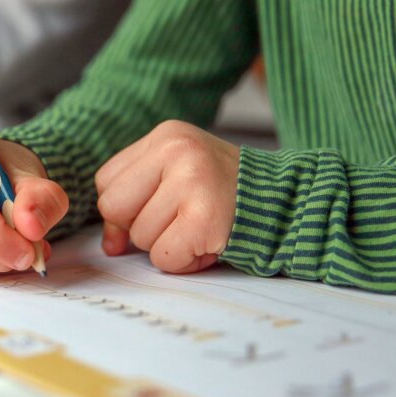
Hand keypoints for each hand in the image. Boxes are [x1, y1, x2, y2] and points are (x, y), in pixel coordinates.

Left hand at [95, 120, 238, 273]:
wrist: (290, 203)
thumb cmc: (225, 194)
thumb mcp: (177, 178)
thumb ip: (135, 201)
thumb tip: (110, 245)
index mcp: (166, 135)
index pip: (106, 181)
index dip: (124, 207)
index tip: (156, 209)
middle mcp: (177, 150)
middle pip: (113, 207)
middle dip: (140, 226)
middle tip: (179, 220)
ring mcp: (192, 181)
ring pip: (139, 236)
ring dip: (167, 244)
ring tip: (200, 227)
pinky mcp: (204, 217)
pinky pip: (164, 256)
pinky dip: (184, 260)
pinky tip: (207, 242)